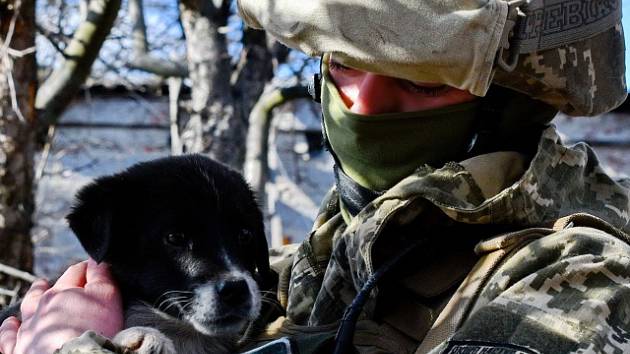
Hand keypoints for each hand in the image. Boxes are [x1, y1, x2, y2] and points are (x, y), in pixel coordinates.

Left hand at [0, 259, 123, 353]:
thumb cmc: (93, 330)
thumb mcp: (107, 297)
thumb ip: (101, 276)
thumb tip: (96, 261)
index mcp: (60, 293)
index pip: (75, 273)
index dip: (86, 269)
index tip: (94, 269)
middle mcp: (39, 309)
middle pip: (44, 291)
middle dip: (49, 284)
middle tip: (48, 281)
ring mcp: (27, 331)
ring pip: (25, 310)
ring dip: (30, 301)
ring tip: (34, 295)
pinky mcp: (18, 351)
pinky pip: (7, 339)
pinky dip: (8, 331)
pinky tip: (10, 325)